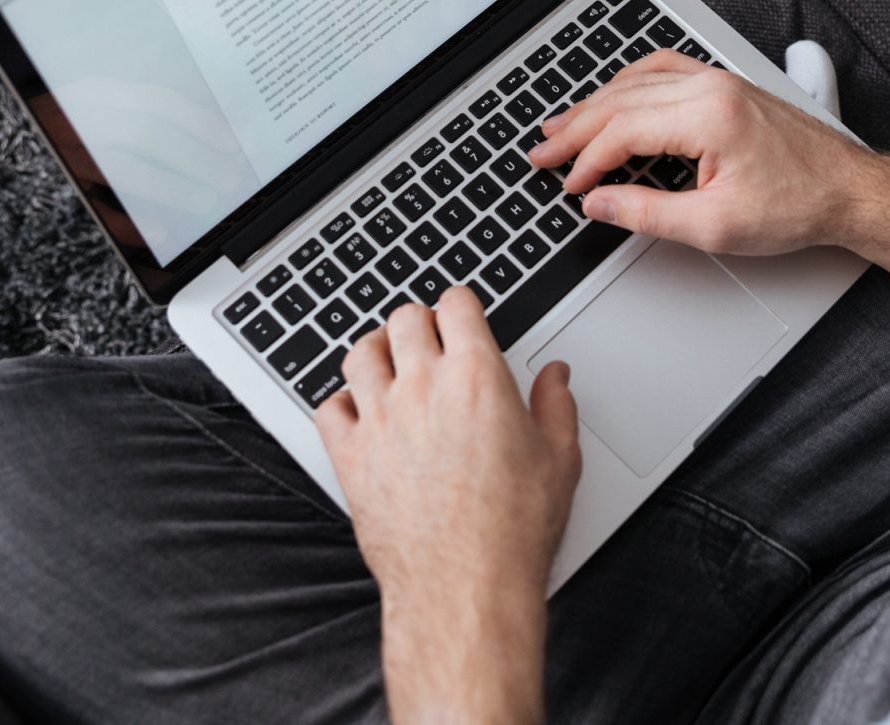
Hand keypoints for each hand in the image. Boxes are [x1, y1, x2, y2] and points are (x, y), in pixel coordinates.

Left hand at [316, 289, 580, 723]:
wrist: (464, 586)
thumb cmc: (512, 530)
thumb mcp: (561, 459)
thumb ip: (557, 406)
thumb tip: (556, 377)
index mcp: (477, 376)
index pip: (455, 305)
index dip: (460, 304)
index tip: (462, 314)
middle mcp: (422, 388)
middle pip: (403, 319)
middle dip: (418, 322)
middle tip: (427, 338)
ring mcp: (380, 420)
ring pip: (359, 354)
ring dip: (375, 351)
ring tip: (387, 361)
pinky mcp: (350, 457)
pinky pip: (328, 408)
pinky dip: (340, 402)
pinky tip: (358, 411)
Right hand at [528, 49, 870, 254]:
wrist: (848, 191)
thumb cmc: (798, 205)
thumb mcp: (715, 225)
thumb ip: (647, 212)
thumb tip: (599, 202)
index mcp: (708, 117)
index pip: (623, 130)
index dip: (586, 160)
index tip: (568, 185)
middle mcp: (712, 88)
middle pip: (622, 100)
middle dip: (576, 129)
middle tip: (542, 153)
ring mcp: (720, 81)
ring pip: (638, 80)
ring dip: (596, 103)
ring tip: (562, 126)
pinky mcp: (726, 86)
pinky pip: (663, 71)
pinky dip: (628, 86)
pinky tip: (613, 99)